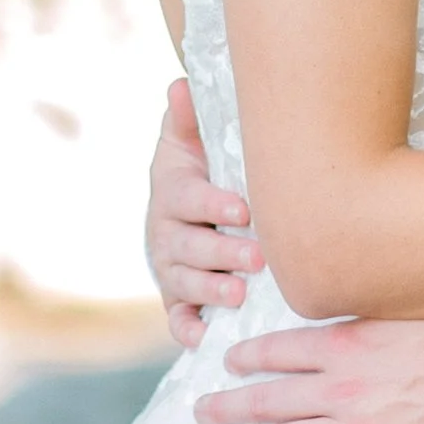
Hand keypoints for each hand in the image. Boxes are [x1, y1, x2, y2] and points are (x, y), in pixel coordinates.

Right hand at [145, 76, 262, 350]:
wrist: (189, 205)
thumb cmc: (202, 166)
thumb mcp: (190, 139)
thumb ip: (188, 117)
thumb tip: (180, 85)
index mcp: (173, 191)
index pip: (189, 198)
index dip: (213, 203)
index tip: (242, 208)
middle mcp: (167, 232)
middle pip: (188, 246)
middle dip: (221, 253)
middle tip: (256, 258)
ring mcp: (171, 268)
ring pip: (184, 283)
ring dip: (210, 291)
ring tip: (240, 296)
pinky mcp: (177, 298)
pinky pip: (176, 318)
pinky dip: (187, 329)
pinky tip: (204, 339)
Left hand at [195, 317, 423, 423]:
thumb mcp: (404, 311)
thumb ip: (363, 318)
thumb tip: (334, 316)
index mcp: (345, 343)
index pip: (278, 351)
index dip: (247, 359)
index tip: (227, 363)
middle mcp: (341, 387)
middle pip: (267, 400)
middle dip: (227, 408)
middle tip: (200, 415)